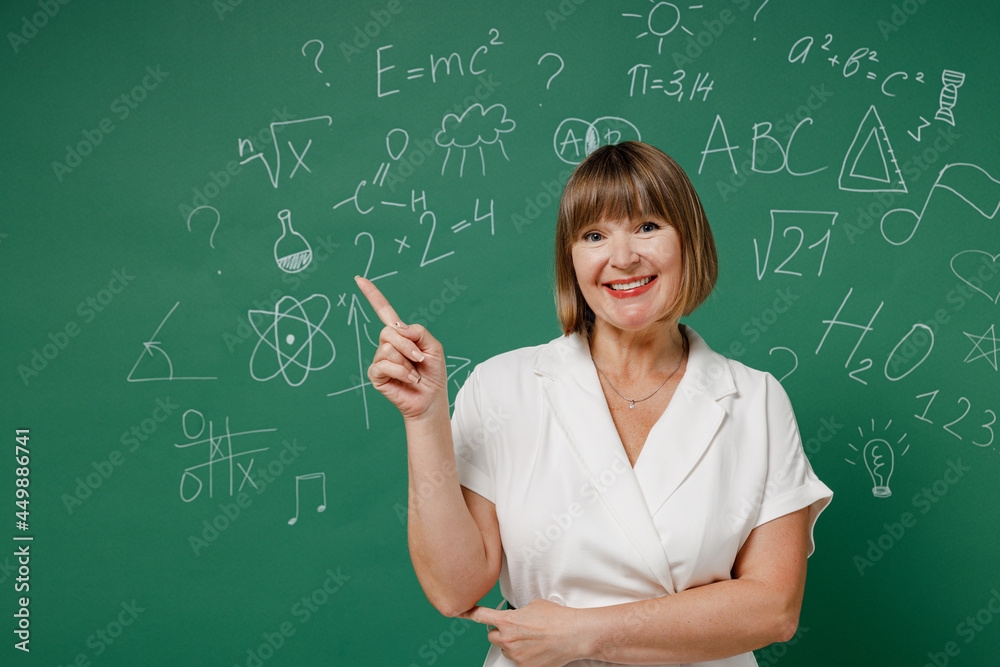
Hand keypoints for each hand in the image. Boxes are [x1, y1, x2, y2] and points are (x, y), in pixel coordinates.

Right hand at [354, 276, 447, 420]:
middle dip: (408, 345)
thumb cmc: (433, 373)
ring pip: (387, 348)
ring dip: (407, 361)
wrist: (431, 398)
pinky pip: (383, 365)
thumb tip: (396, 328)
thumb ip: (418, 331)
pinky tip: (409, 379)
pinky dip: (401, 372)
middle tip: (420, 359)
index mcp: (401, 334)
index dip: (373, 295)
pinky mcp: (376, 375)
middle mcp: (387, 344)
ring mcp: (380, 359)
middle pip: (388, 331)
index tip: (359, 279)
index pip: (384, 311)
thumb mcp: (433, 346)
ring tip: (414, 373)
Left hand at [459, 599, 585, 666]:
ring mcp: (515, 655)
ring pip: (505, 649)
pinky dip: (524, 655)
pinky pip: (518, 660)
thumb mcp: (533, 605)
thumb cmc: (556, 617)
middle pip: (491, 636)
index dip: (469, 613)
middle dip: (500, 632)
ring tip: (531, 639)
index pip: (480, 616)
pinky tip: (536, 648)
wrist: (573, 634)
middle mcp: (507, 639)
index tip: (462, 612)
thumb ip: (518, 612)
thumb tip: (517, 616)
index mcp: (507, 621)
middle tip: (515, 628)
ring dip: (512, 644)